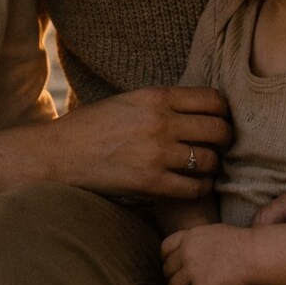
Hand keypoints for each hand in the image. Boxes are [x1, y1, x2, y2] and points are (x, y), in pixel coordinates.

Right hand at [53, 86, 230, 199]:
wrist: (60, 154)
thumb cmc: (93, 126)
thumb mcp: (129, 100)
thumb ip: (162, 103)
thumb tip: (197, 109)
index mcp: (156, 96)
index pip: (213, 99)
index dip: (223, 112)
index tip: (219, 120)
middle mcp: (162, 122)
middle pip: (219, 130)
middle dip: (224, 139)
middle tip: (218, 146)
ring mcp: (158, 153)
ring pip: (211, 161)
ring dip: (213, 167)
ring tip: (205, 168)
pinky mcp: (152, 183)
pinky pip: (195, 188)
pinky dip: (200, 188)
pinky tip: (192, 185)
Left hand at [162, 223, 258, 284]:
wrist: (255, 253)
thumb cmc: (241, 242)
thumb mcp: (214, 231)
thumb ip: (200, 238)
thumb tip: (196, 241)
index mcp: (190, 236)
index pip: (165, 248)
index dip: (166, 260)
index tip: (171, 268)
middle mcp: (186, 252)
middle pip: (167, 270)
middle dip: (171, 279)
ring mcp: (192, 270)